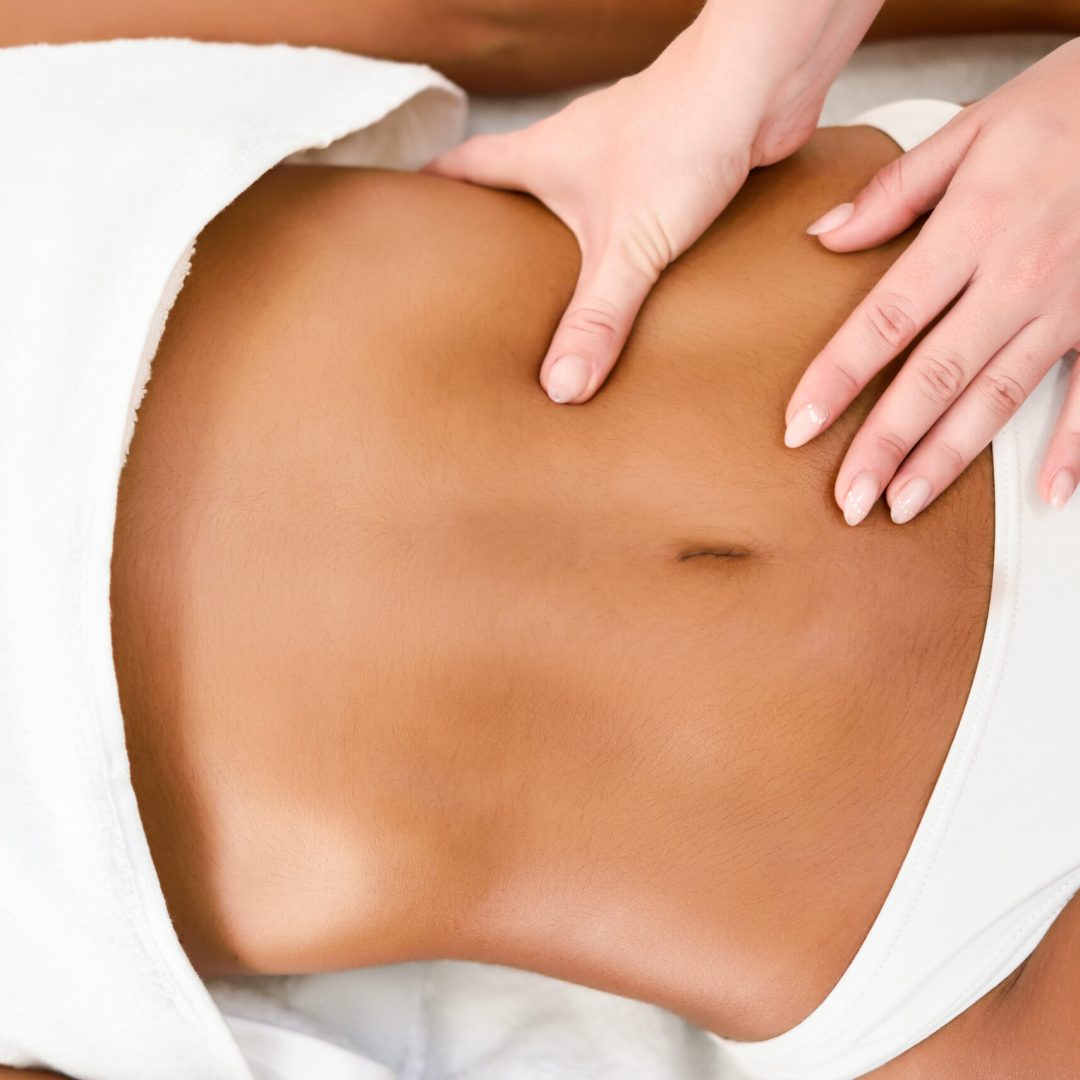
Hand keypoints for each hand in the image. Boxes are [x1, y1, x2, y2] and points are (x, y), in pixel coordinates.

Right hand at [427, 0, 883, 404]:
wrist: (762, 82)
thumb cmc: (682, 133)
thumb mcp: (628, 245)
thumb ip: (597, 317)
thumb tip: (562, 387)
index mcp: (542, 156)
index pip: (465, 165)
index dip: (433, 187)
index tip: (408, 215)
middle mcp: (575, 150)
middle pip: (516, 185)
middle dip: (497, 230)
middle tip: (478, 281)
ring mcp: (624, 157)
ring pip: (576, 201)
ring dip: (563, 240)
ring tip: (553, 295)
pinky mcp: (670, 170)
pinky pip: (631, 213)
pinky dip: (622, 244)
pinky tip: (635, 281)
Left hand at [786, 37, 1079, 523]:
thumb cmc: (1064, 110)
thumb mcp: (971, 132)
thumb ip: (893, 191)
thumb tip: (824, 236)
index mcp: (971, 231)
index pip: (886, 320)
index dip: (838, 379)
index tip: (799, 427)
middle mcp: (1017, 279)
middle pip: (936, 377)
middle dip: (886, 444)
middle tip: (848, 499)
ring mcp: (1066, 306)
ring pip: (997, 398)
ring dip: (949, 459)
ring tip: (905, 504)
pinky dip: (1073, 448)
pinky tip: (1048, 494)